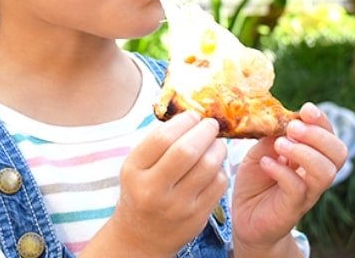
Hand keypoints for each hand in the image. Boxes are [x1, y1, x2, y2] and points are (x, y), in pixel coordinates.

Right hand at [89, 112, 227, 257]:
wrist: (140, 238)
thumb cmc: (140, 191)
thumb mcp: (136, 166)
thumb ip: (158, 142)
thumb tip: (191, 115)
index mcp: (134, 171)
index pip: (162, 138)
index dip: (183, 122)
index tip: (193, 116)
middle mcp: (153, 190)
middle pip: (187, 151)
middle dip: (205, 131)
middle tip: (211, 124)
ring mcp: (176, 206)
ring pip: (208, 166)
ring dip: (217, 148)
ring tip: (215, 142)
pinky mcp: (196, 217)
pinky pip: (218, 184)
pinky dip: (220, 168)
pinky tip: (214, 165)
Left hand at [231, 102, 348, 255]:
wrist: (245, 216)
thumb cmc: (256, 180)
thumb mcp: (261, 150)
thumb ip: (272, 136)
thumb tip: (280, 118)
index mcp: (311, 155)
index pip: (330, 135)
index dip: (322, 121)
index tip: (306, 109)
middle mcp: (315, 174)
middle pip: (338, 153)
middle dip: (318, 135)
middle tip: (292, 128)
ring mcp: (307, 192)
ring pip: (325, 172)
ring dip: (304, 152)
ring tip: (280, 145)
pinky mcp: (292, 208)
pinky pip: (298, 189)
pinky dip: (282, 172)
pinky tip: (266, 163)